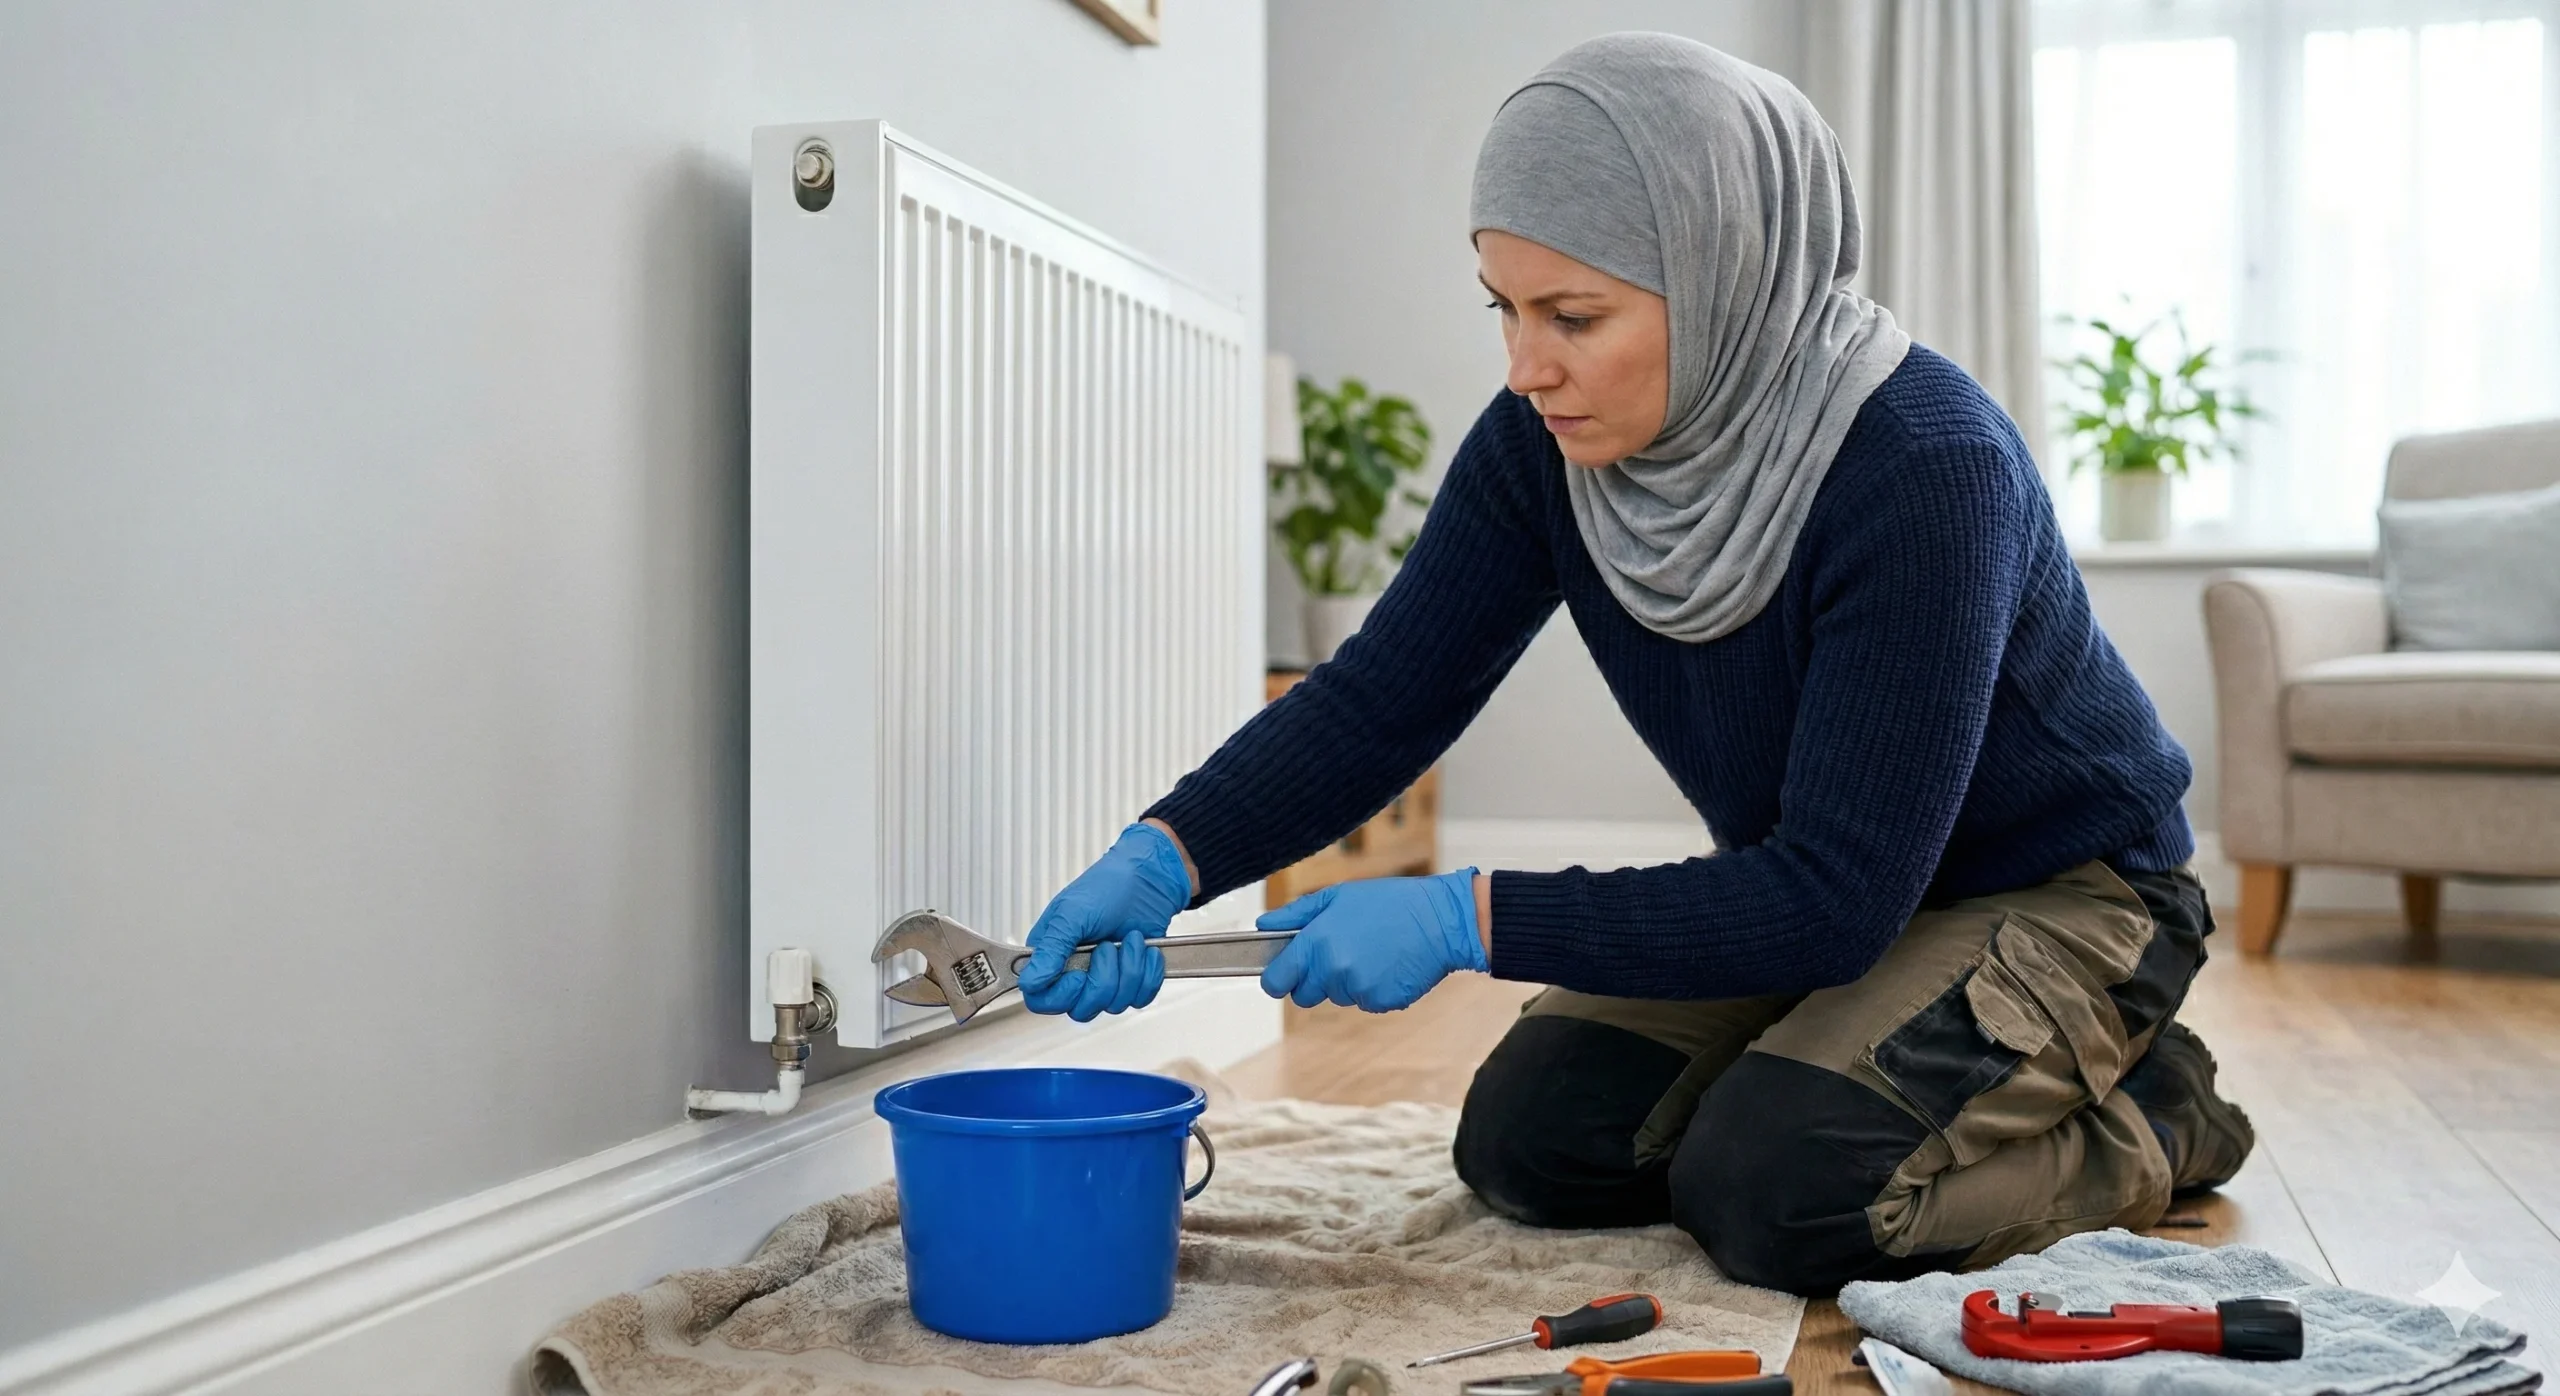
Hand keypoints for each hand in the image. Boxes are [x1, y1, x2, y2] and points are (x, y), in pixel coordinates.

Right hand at [1018, 823, 1191, 1020]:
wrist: (1149, 881)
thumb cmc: (1107, 887)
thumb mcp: (1073, 913)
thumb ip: (1051, 949)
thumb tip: (1030, 982)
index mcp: (1050, 955)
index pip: (1040, 999)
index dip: (1061, 996)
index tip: (1078, 976)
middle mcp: (1074, 972)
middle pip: (1080, 1009)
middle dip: (1103, 980)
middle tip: (1108, 947)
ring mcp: (1104, 979)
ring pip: (1113, 1005)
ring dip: (1129, 969)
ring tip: (1130, 939)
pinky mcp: (1131, 981)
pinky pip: (1140, 998)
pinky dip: (1148, 973)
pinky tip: (1146, 950)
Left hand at [1257, 869, 1486, 1012]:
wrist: (1441, 920)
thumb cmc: (1390, 903)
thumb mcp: (1338, 896)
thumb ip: (1296, 915)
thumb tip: (1264, 926)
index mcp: (1317, 942)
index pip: (1276, 981)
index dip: (1277, 979)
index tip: (1283, 974)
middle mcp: (1333, 969)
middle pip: (1304, 996)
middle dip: (1313, 980)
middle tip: (1338, 953)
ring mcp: (1357, 989)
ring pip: (1337, 997)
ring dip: (1346, 981)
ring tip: (1371, 951)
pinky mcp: (1380, 1002)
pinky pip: (1364, 1002)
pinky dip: (1372, 989)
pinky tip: (1387, 964)